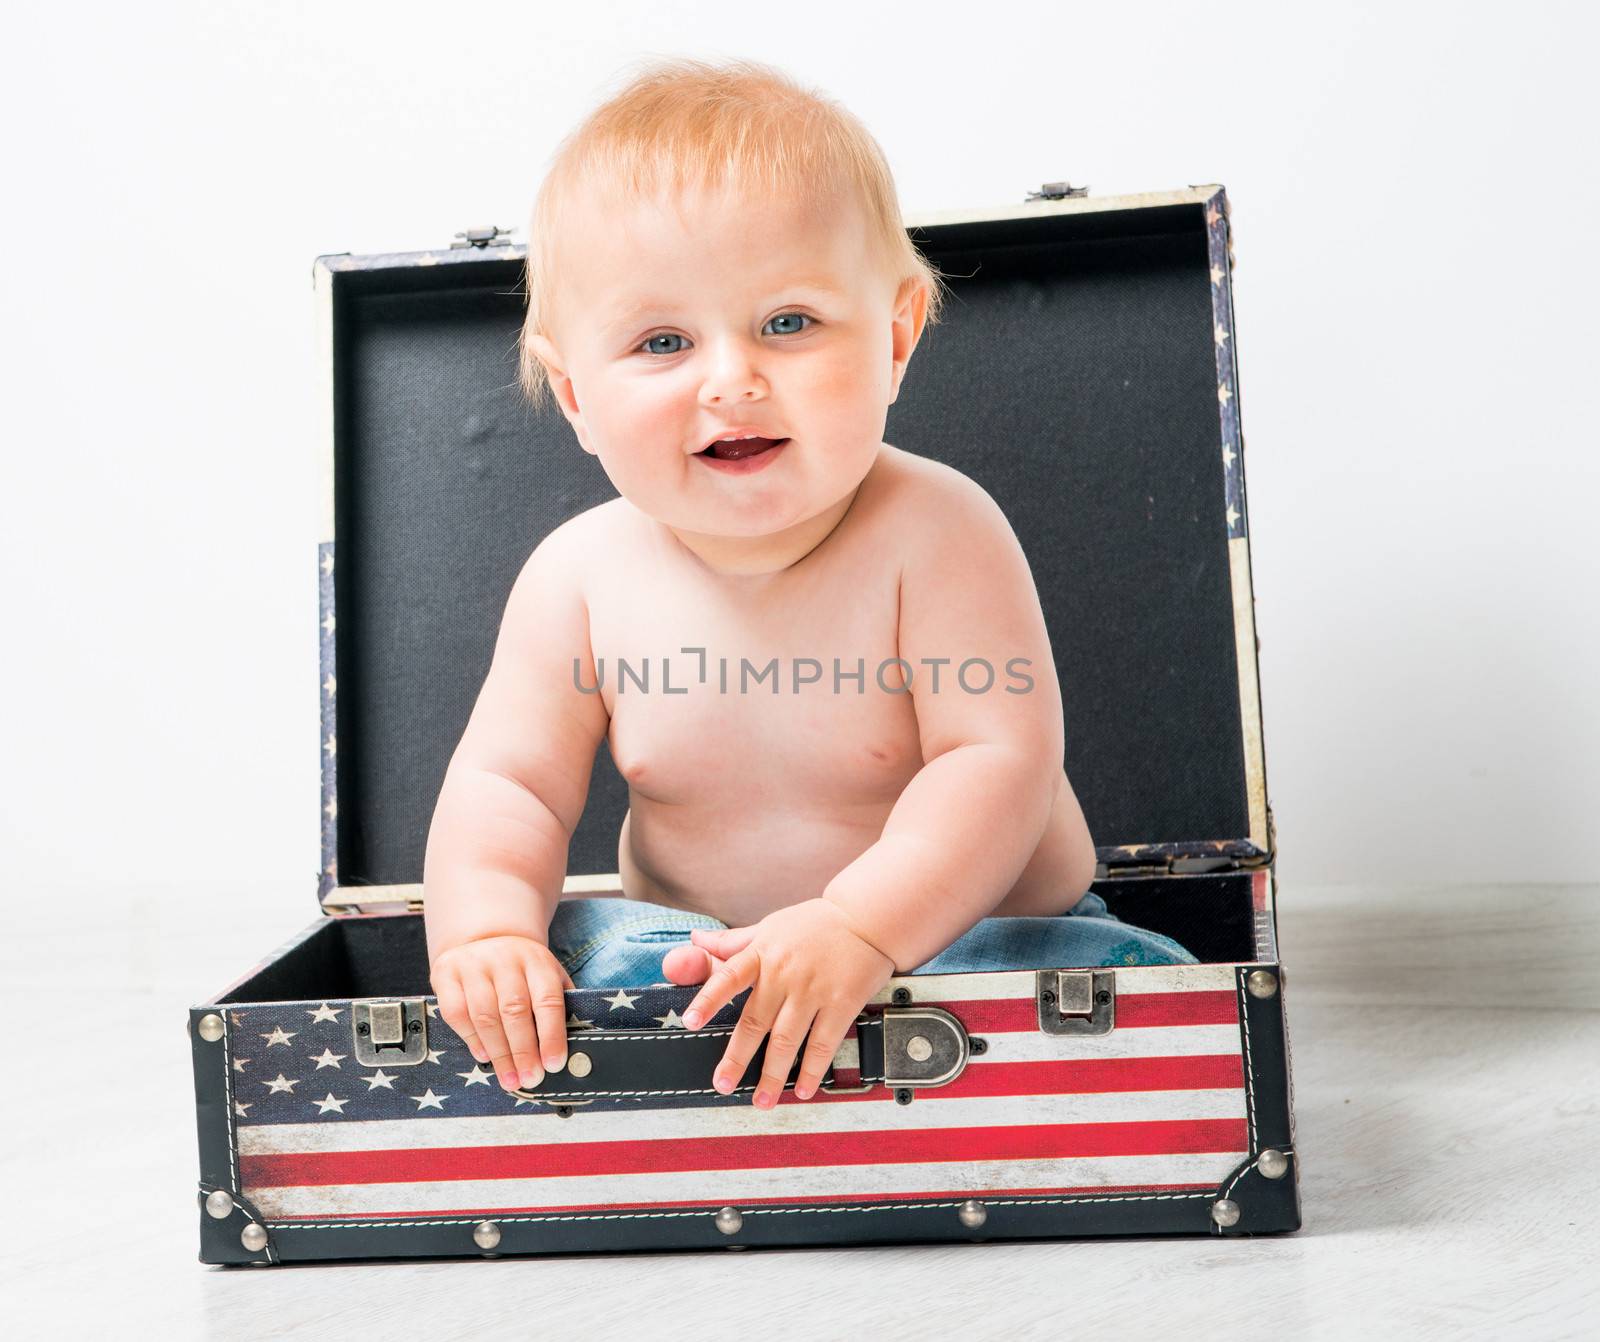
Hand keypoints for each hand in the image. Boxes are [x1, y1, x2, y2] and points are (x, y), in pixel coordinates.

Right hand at [431, 935, 574, 1092]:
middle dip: (524, 1051)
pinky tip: (484, 1057)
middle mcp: (504, 959)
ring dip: (499, 1053)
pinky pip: (456, 1013)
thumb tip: (572, 1046)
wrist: (484, 937)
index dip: (551, 1034)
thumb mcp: (546, 975)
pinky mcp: (446, 974)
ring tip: (510, 1079)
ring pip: (485, 1015)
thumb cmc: (522, 970)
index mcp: (536, 961)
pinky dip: (471, 1039)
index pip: (548, 999)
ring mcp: (473, 965)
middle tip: (531, 1079)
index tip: (553, 1064)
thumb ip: (558, 1004)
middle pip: (515, 1010)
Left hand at [680, 899, 895, 1107]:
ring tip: (762, 1101)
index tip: (690, 1022)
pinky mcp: (841, 1003)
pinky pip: (823, 1044)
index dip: (707, 1000)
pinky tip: (801, 1089)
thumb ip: (733, 941)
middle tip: (722, 1084)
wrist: (867, 918)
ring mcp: (813, 989)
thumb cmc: (816, 924)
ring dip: (772, 1075)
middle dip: (737, 1058)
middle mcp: (784, 973)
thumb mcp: (771, 926)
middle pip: (755, 1022)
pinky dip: (810, 1070)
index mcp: (763, 953)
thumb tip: (696, 939)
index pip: (728, 977)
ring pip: (787, 1041)